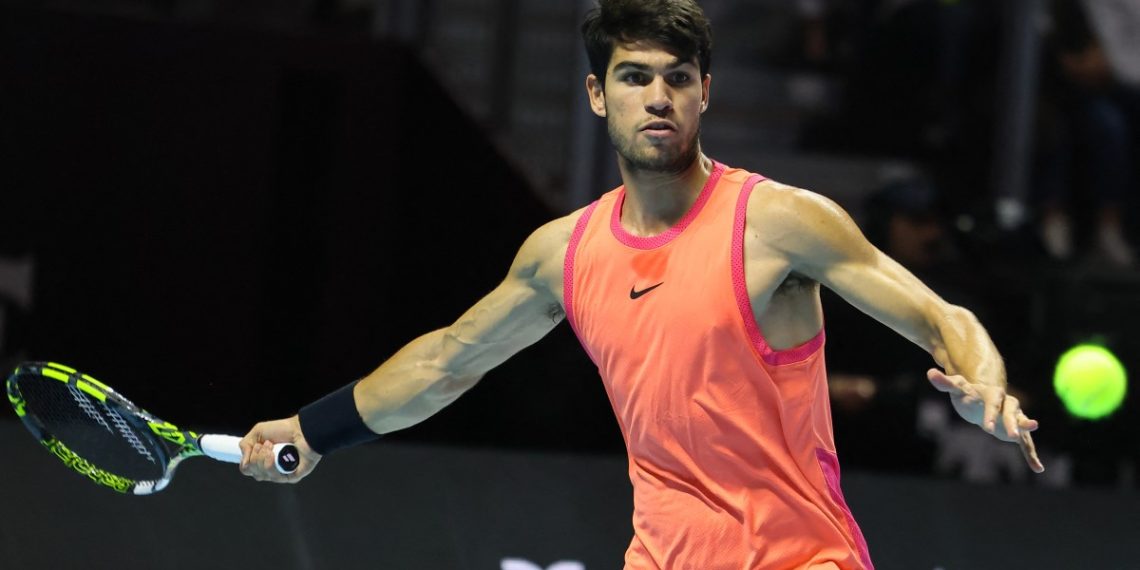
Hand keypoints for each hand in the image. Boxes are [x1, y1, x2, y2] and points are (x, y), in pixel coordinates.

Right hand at [239, 415, 321, 482]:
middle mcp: (271, 469)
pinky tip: (275, 454)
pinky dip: (271, 465)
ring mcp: (281, 474)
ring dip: (263, 458)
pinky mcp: (291, 477)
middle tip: (267, 444)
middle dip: (256, 456)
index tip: (256, 446)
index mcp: (263, 460)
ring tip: (272, 447)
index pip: (247, 469)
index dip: (247, 459)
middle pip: (253, 473)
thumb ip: (245, 445)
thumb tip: (244, 463)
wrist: (301, 429)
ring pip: (261, 475)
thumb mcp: (258, 433)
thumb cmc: (283, 430)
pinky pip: (274, 478)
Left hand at [927, 368, 1043, 472]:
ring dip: (1026, 435)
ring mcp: (1014, 417)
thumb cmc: (967, 394)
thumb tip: (930, 373)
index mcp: (992, 393)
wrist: (981, 399)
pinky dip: (1031, 455)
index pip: (992, 403)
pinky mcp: (1016, 430)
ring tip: (1033, 448)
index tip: (987, 428)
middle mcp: (1007, 403)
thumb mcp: (956, 388)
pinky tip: (1038, 468)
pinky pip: (1026, 443)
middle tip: (1013, 436)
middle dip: (1012, 424)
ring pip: (1022, 425)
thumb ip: (945, 383)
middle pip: (1011, 412)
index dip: (990, 414)